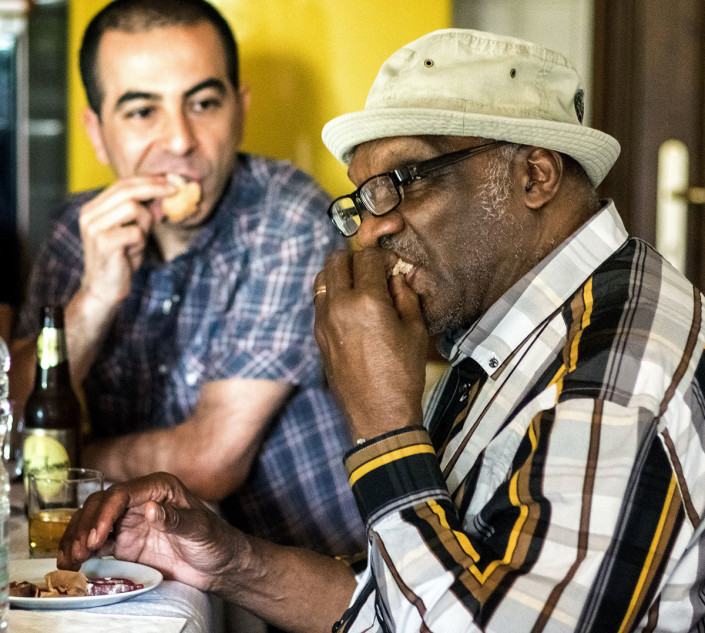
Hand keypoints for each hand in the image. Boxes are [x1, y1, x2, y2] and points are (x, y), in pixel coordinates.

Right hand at [58, 472, 237, 591]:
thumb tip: (151, 509)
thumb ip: (176, 520)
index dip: (105, 513)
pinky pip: (96, 541)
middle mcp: (140, 499)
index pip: (123, 493)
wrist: (218, 564)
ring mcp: (129, 520)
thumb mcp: (200, 529)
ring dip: (77, 537)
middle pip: (101, 504)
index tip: (97, 537)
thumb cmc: (215, 540)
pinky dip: (81, 549)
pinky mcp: (124, 541)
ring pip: (92, 520)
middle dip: (86, 525)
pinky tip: (71, 562)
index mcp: (159, 487)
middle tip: (79, 551)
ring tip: (68, 560)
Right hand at [79, 176, 175, 305]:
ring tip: (138, 241)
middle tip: (175, 190)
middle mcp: (89, 214)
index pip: (122, 184)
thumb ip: (139, 212)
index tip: (169, 181)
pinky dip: (140, 242)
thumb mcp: (131, 230)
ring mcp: (94, 227)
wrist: (105, 289)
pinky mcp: (104, 242)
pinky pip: (135, 232)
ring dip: (145, 224)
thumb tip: (163, 191)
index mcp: (93, 208)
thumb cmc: (121, 259)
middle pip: (127, 190)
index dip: (147, 180)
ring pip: (133, 208)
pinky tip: (132, 253)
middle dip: (154, 188)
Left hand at [313, 248, 428, 440]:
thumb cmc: (402, 375)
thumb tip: (399, 277)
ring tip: (359, 286)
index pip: (367, 257)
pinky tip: (350, 306)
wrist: (378, 414)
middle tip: (374, 270)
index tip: (392, 265)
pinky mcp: (318, 335)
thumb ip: (406, 296)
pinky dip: (332, 294)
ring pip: (322, 278)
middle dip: (356, 258)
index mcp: (367, 301)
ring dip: (340, 273)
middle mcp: (339, 306)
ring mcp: (323, 321)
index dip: (382, 256)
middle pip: (337, 259)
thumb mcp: (415, 331)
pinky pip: (319, 301)